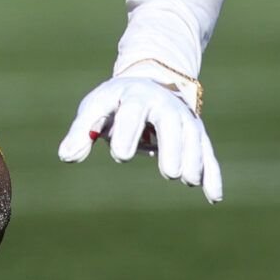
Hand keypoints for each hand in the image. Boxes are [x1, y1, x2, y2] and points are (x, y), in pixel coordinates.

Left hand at [57, 64, 221, 202]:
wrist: (149, 81)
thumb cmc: (116, 102)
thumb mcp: (96, 109)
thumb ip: (81, 131)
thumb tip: (66, 156)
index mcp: (134, 95)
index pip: (133, 111)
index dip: (127, 132)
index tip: (120, 156)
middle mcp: (163, 104)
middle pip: (172, 123)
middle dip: (172, 147)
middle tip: (168, 174)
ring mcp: (183, 118)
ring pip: (194, 137)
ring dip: (194, 160)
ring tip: (187, 181)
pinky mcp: (196, 134)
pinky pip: (207, 152)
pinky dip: (212, 173)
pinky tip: (213, 197)